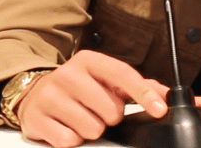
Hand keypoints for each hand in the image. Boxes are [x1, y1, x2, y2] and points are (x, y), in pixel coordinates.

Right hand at [15, 50, 169, 147]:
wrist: (34, 94)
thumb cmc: (76, 88)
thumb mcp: (103, 79)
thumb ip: (135, 86)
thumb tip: (166, 94)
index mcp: (88, 61)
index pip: (122, 74)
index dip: (144, 93)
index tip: (160, 109)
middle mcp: (67, 74)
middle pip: (110, 111)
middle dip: (109, 117)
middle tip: (96, 110)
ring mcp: (50, 96)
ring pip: (92, 129)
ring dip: (90, 129)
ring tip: (80, 118)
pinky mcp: (37, 119)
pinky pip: (70, 141)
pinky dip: (72, 139)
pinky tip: (65, 126)